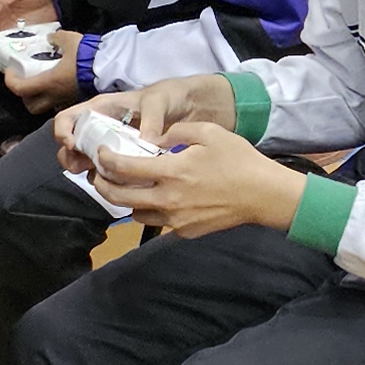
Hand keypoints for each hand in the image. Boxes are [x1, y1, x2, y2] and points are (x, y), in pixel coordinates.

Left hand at [0, 40, 85, 112]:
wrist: (109, 68)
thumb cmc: (88, 56)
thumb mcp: (68, 39)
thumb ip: (56, 38)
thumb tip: (51, 38)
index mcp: (48, 82)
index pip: (19, 88)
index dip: (10, 80)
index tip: (10, 71)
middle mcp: (54, 96)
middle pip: (30, 105)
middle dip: (24, 96)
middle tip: (25, 81)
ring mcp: (65, 100)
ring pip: (44, 107)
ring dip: (38, 98)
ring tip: (40, 83)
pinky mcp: (75, 100)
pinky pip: (59, 103)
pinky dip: (53, 96)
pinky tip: (57, 84)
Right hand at [52, 85, 168, 186]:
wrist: (188, 107)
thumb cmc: (169, 97)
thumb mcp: (159, 101)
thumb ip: (152, 119)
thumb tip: (147, 141)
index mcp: (101, 108)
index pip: (67, 118)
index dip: (63, 132)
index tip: (73, 145)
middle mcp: (99, 127)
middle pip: (70, 145)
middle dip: (70, 158)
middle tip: (83, 168)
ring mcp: (109, 144)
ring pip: (85, 161)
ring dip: (87, 172)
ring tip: (102, 177)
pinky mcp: (122, 158)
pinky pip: (106, 172)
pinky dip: (108, 179)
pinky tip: (120, 182)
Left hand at [114, 124, 306, 240]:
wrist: (263, 195)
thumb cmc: (238, 160)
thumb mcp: (209, 132)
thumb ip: (175, 132)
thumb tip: (152, 141)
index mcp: (172, 172)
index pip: (123, 168)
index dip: (105, 159)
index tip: (101, 152)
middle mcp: (168, 200)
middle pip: (118, 197)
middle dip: (102, 184)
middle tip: (100, 174)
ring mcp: (175, 220)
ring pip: (135, 213)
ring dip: (127, 200)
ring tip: (130, 187)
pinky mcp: (185, 232)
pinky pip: (159, 222)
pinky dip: (154, 210)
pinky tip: (162, 198)